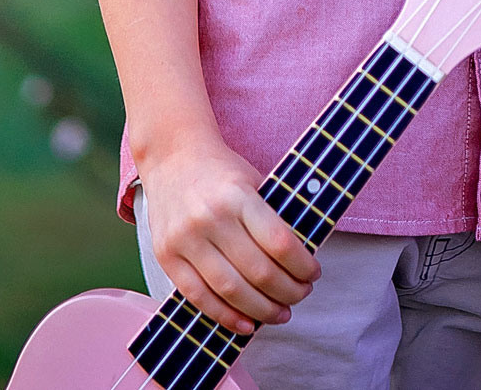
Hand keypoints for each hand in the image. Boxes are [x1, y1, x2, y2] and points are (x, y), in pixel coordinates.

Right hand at [138, 134, 320, 332]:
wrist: (171, 156)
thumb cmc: (220, 172)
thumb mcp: (254, 180)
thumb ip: (273, 215)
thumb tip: (301, 259)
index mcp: (238, 196)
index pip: (279, 242)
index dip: (302, 266)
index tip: (314, 273)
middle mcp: (210, 218)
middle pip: (258, 271)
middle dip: (287, 291)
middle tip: (301, 294)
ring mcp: (185, 239)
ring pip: (230, 289)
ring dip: (261, 310)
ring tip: (280, 313)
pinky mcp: (166, 256)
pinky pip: (198, 296)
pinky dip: (225, 316)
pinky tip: (246, 323)